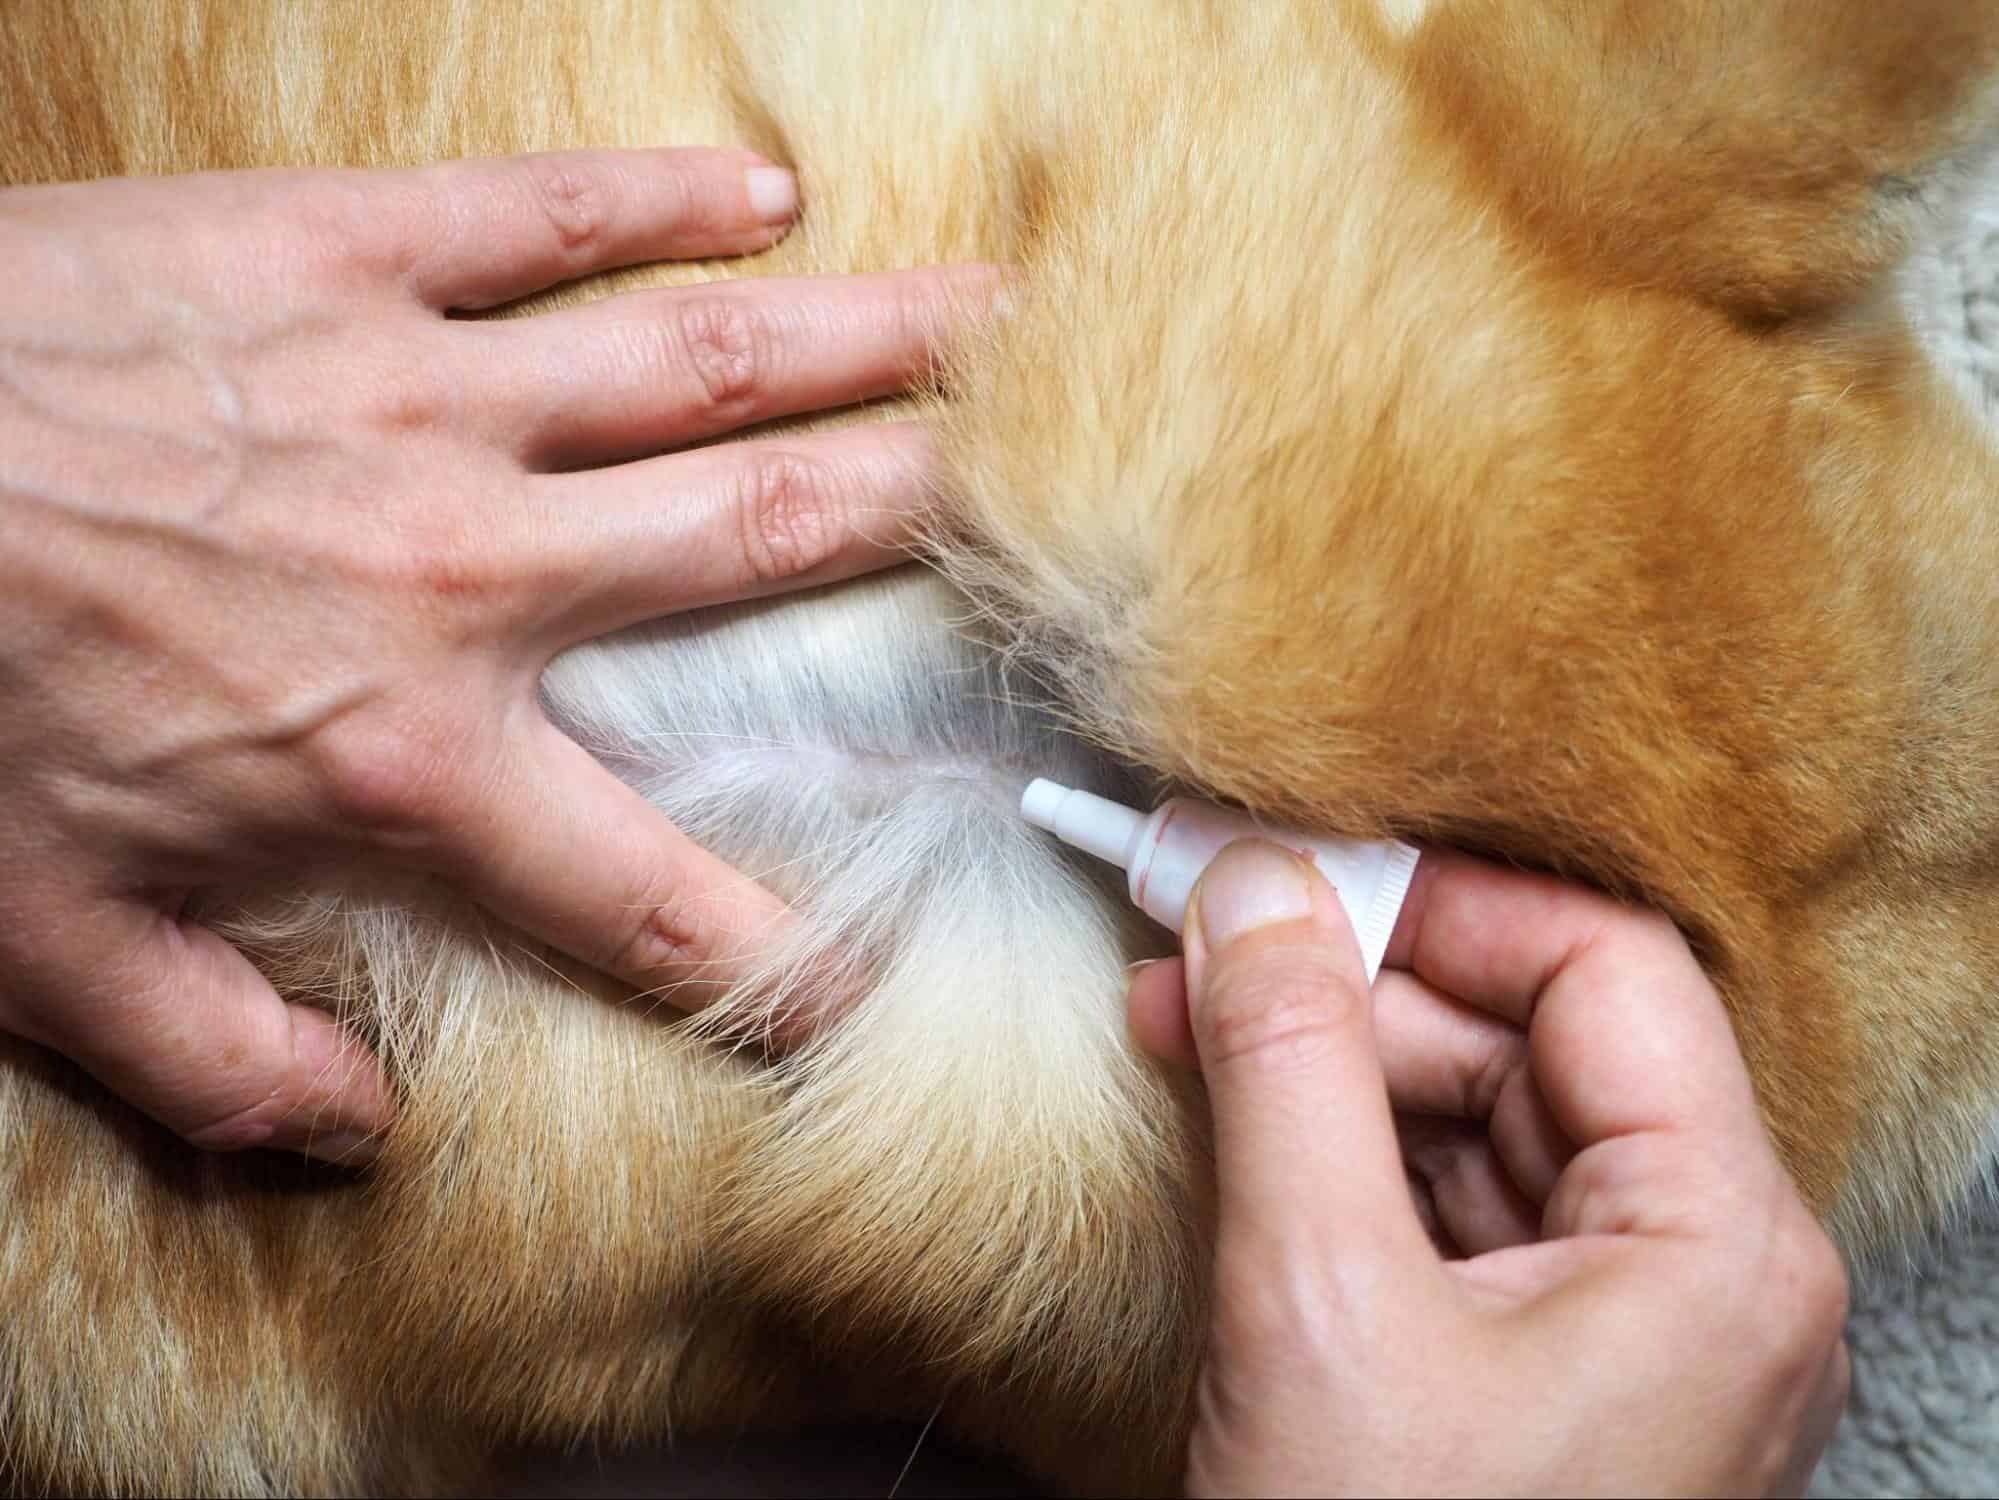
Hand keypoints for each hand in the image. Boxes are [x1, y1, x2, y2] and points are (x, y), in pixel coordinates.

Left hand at [0, 147, 994, 1162]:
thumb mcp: (46, 950)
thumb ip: (222, 1054)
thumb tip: (358, 1130)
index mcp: (408, 757)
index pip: (648, 896)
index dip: (776, 964)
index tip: (868, 985)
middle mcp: (466, 573)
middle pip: (758, 548)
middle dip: (932, 527)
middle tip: (1060, 507)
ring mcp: (417, 398)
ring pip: (697, 364)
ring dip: (866, 344)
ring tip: (998, 321)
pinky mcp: (333, 257)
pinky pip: (534, 214)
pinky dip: (661, 200)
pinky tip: (764, 193)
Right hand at [1128, 842, 1849, 1496]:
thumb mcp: (1318, 1297)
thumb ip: (1288, 1063)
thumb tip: (1251, 887)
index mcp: (1718, 1240)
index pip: (1603, 971)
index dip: (1440, 903)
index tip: (1287, 871)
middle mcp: (1699, 1266)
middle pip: (1531, 1037)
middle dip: (1351, 985)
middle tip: (1197, 941)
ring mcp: (1620, 1320)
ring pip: (1477, 1113)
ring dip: (1326, 1061)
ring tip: (1181, 1022)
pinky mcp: (1537, 1361)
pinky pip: (1445, 1199)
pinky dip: (1336, 1147)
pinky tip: (1234, 1115)